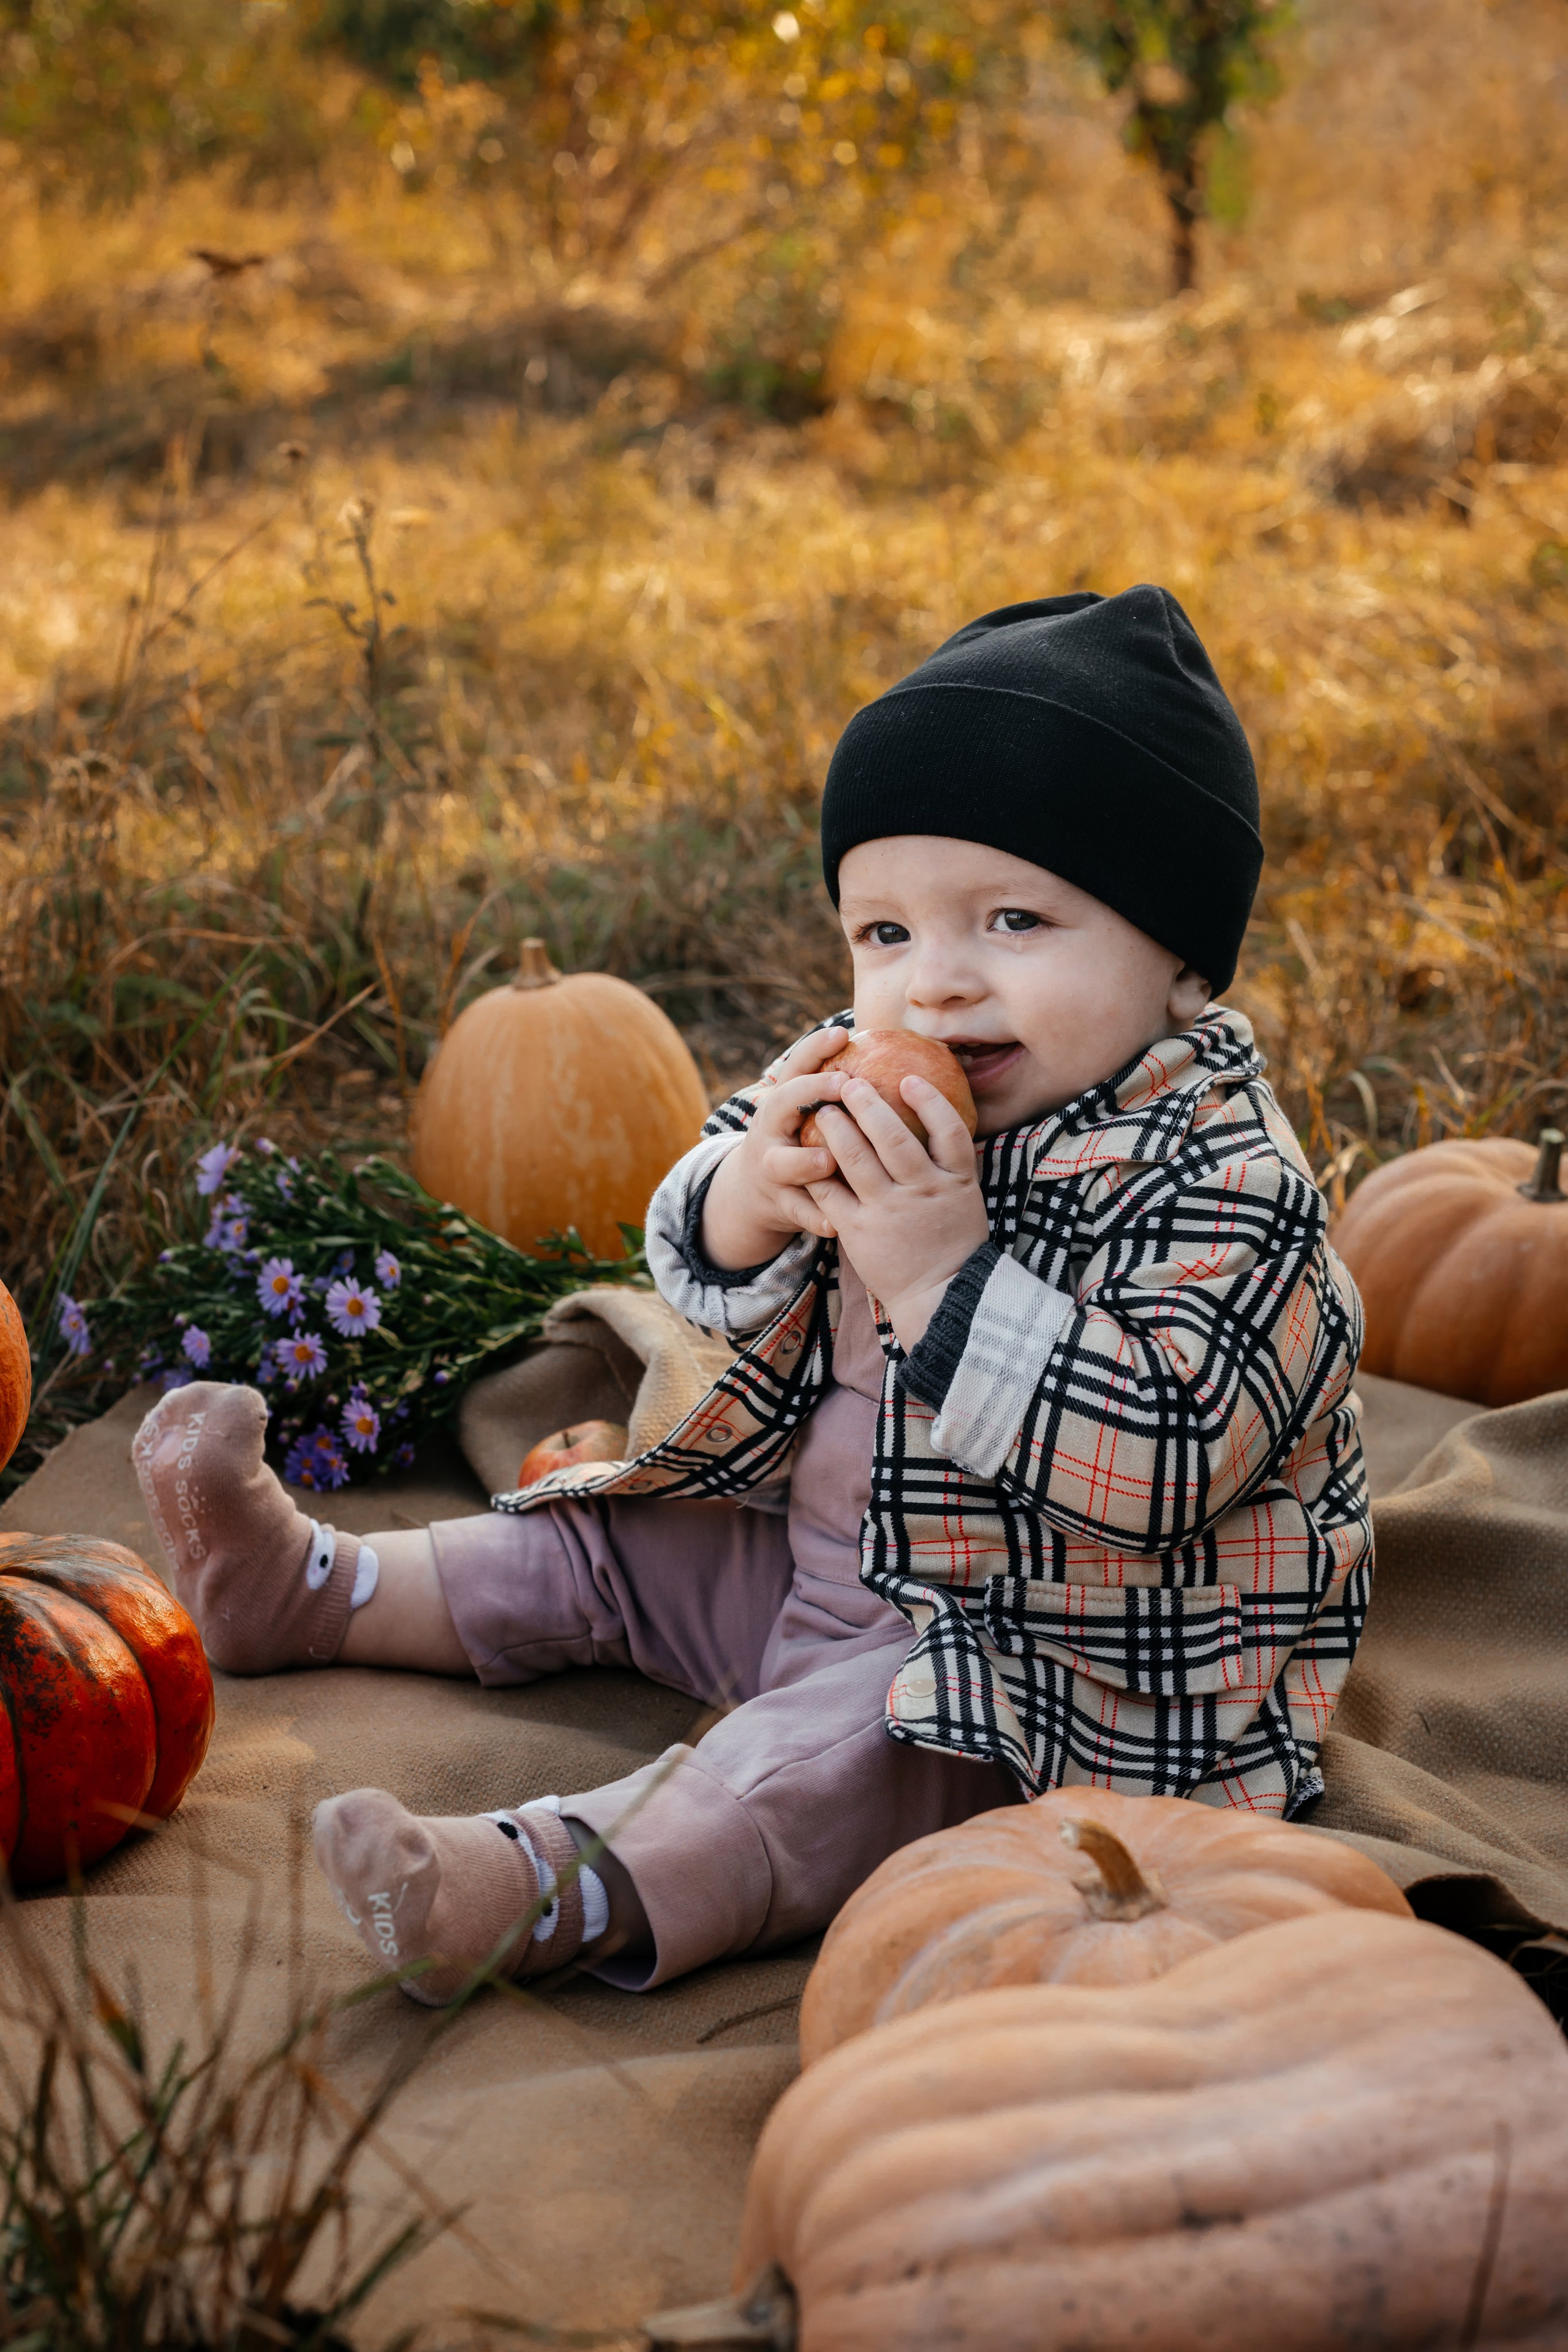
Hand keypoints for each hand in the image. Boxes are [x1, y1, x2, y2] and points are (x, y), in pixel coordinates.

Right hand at [699, 1026, 854, 1269]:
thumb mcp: (807, 1111)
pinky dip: (816, 1218)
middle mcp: (770, 1130)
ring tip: (828, 1160)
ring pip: (783, 1163)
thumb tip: (893, 1045)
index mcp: (782, 1102)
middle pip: (782, 1104)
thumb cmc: (801, 1140)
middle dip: (811, 1092)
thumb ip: (835, 1087)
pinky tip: (836, 1225)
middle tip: (844, 1083)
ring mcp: (770, 1168)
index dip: (815, 1048)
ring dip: (805, 1161)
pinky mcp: (779, 1204)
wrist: (756, 1193)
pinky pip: (798, 1211)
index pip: (796, 1066)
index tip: (843, 1033)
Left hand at [804, 1075, 988, 1351]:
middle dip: (868, 1105)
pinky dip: (817, 1172)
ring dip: (837, 1129)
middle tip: (850, 1082)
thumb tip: (939, 1120)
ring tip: (824, 1110)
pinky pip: (831, 1193)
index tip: (910, 1079)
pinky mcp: (859, 1231)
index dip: (929, 1101)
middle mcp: (922, 1191)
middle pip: (894, 1137)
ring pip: (856, 1159)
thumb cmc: (953, 1244)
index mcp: (954, 1182)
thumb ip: (951, 1164)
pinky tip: (807, 1154)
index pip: (949, 1130)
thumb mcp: (965, 1200)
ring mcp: (889, 1211)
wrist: (941, 1296)